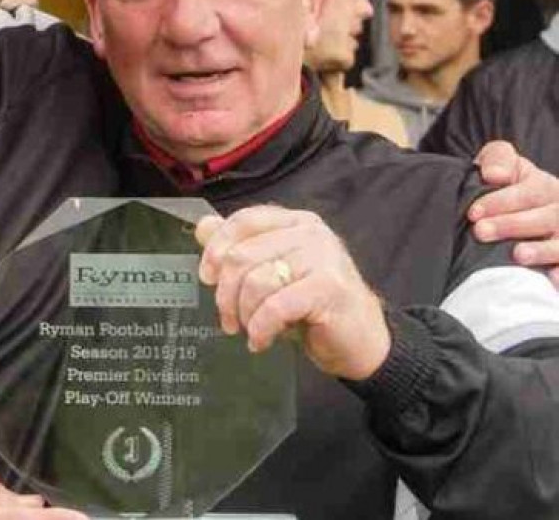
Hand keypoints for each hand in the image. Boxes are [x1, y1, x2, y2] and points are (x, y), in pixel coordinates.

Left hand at [195, 206, 389, 380]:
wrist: (360, 341)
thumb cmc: (312, 307)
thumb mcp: (272, 273)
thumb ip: (239, 247)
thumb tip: (203, 226)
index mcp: (294, 222)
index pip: (244, 220)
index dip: (216, 249)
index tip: (207, 277)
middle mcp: (310, 232)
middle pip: (242, 254)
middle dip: (226, 294)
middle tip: (227, 318)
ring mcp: (323, 257)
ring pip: (256, 281)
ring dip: (244, 314)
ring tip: (248, 330)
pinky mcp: (329, 287)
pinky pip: (275, 306)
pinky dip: (260, 328)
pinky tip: (261, 340)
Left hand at [469, 141, 558, 285]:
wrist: (515, 212)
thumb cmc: (502, 189)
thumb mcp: (502, 165)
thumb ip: (497, 160)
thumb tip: (494, 174)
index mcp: (543, 186)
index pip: (527, 192)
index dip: (500, 201)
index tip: (473, 213)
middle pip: (544, 218)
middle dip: (511, 225)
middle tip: (481, 232)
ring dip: (542, 250)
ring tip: (519, 255)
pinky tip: (553, 278)